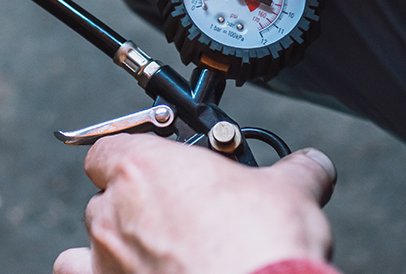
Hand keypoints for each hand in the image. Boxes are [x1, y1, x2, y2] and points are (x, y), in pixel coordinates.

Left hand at [54, 134, 335, 273]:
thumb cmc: (259, 245)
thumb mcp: (289, 191)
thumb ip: (298, 170)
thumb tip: (314, 165)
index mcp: (143, 166)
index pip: (109, 145)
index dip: (131, 151)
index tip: (158, 163)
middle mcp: (114, 208)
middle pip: (107, 191)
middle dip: (137, 199)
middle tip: (178, 212)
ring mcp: (105, 255)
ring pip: (91, 235)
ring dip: (113, 237)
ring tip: (148, 247)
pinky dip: (95, 271)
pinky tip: (124, 273)